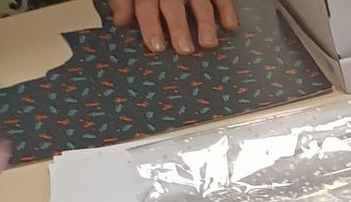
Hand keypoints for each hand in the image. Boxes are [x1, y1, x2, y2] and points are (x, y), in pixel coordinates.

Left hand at [113, 0, 238, 53]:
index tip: (156, 46)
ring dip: (205, 23)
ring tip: (208, 43)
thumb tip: (121, 21)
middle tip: (184, 49)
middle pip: (173, 5)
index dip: (150, 25)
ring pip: (199, 3)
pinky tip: (229, 26)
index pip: (146, 6)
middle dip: (178, 27)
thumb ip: (124, 1)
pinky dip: (227, 10)